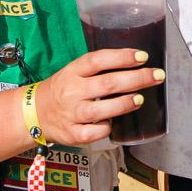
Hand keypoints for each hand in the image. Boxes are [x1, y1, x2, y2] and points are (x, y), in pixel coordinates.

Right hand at [34, 49, 162, 146]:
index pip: (98, 60)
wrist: (34, 113)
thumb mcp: (75, 71)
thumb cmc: (64, 89)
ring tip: (140, 99)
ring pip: (102, 109)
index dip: (121, 57)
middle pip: (107, 84)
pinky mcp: (72, 134)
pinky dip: (107, 127)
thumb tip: (136, 63)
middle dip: (136, 79)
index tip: (143, 56)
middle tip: (157, 76)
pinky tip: (114, 122)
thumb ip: (99, 68)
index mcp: (73, 71)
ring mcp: (71, 113)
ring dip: (124, 103)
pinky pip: (95, 132)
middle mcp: (72, 91)